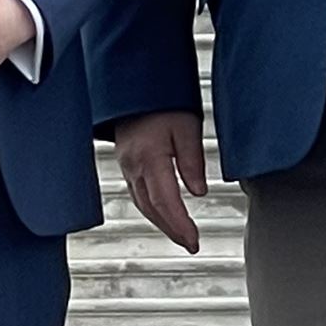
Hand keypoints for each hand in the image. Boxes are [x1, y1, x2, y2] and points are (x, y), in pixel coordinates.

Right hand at [116, 110, 208, 253]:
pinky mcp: (126, 162)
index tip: (193, 240)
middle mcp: (133, 164)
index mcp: (149, 156)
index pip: (165, 201)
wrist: (135, 82)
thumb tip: (199, 191)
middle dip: (171, 230)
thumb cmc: (162, 99)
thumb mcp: (187, 125)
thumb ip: (192, 160)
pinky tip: (164, 213)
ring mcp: (126, 164)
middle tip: (191, 243)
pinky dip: (152, 208)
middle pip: (151, 208)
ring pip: (142, 203)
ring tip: (181, 234)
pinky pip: (137, 193)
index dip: (179, 225)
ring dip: (161, 222)